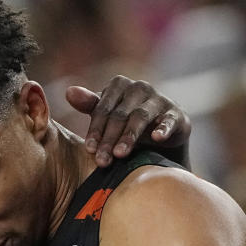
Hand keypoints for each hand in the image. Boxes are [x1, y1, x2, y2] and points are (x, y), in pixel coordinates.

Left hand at [66, 75, 190, 167]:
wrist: (160, 131)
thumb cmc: (125, 121)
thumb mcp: (106, 114)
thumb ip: (89, 104)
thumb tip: (69, 91)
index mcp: (119, 85)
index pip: (103, 108)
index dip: (95, 129)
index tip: (89, 149)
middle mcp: (140, 88)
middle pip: (120, 115)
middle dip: (109, 139)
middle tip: (102, 160)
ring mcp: (159, 100)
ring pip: (140, 117)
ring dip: (129, 137)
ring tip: (119, 155)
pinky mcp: (176, 114)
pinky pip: (169, 120)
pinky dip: (163, 128)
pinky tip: (156, 138)